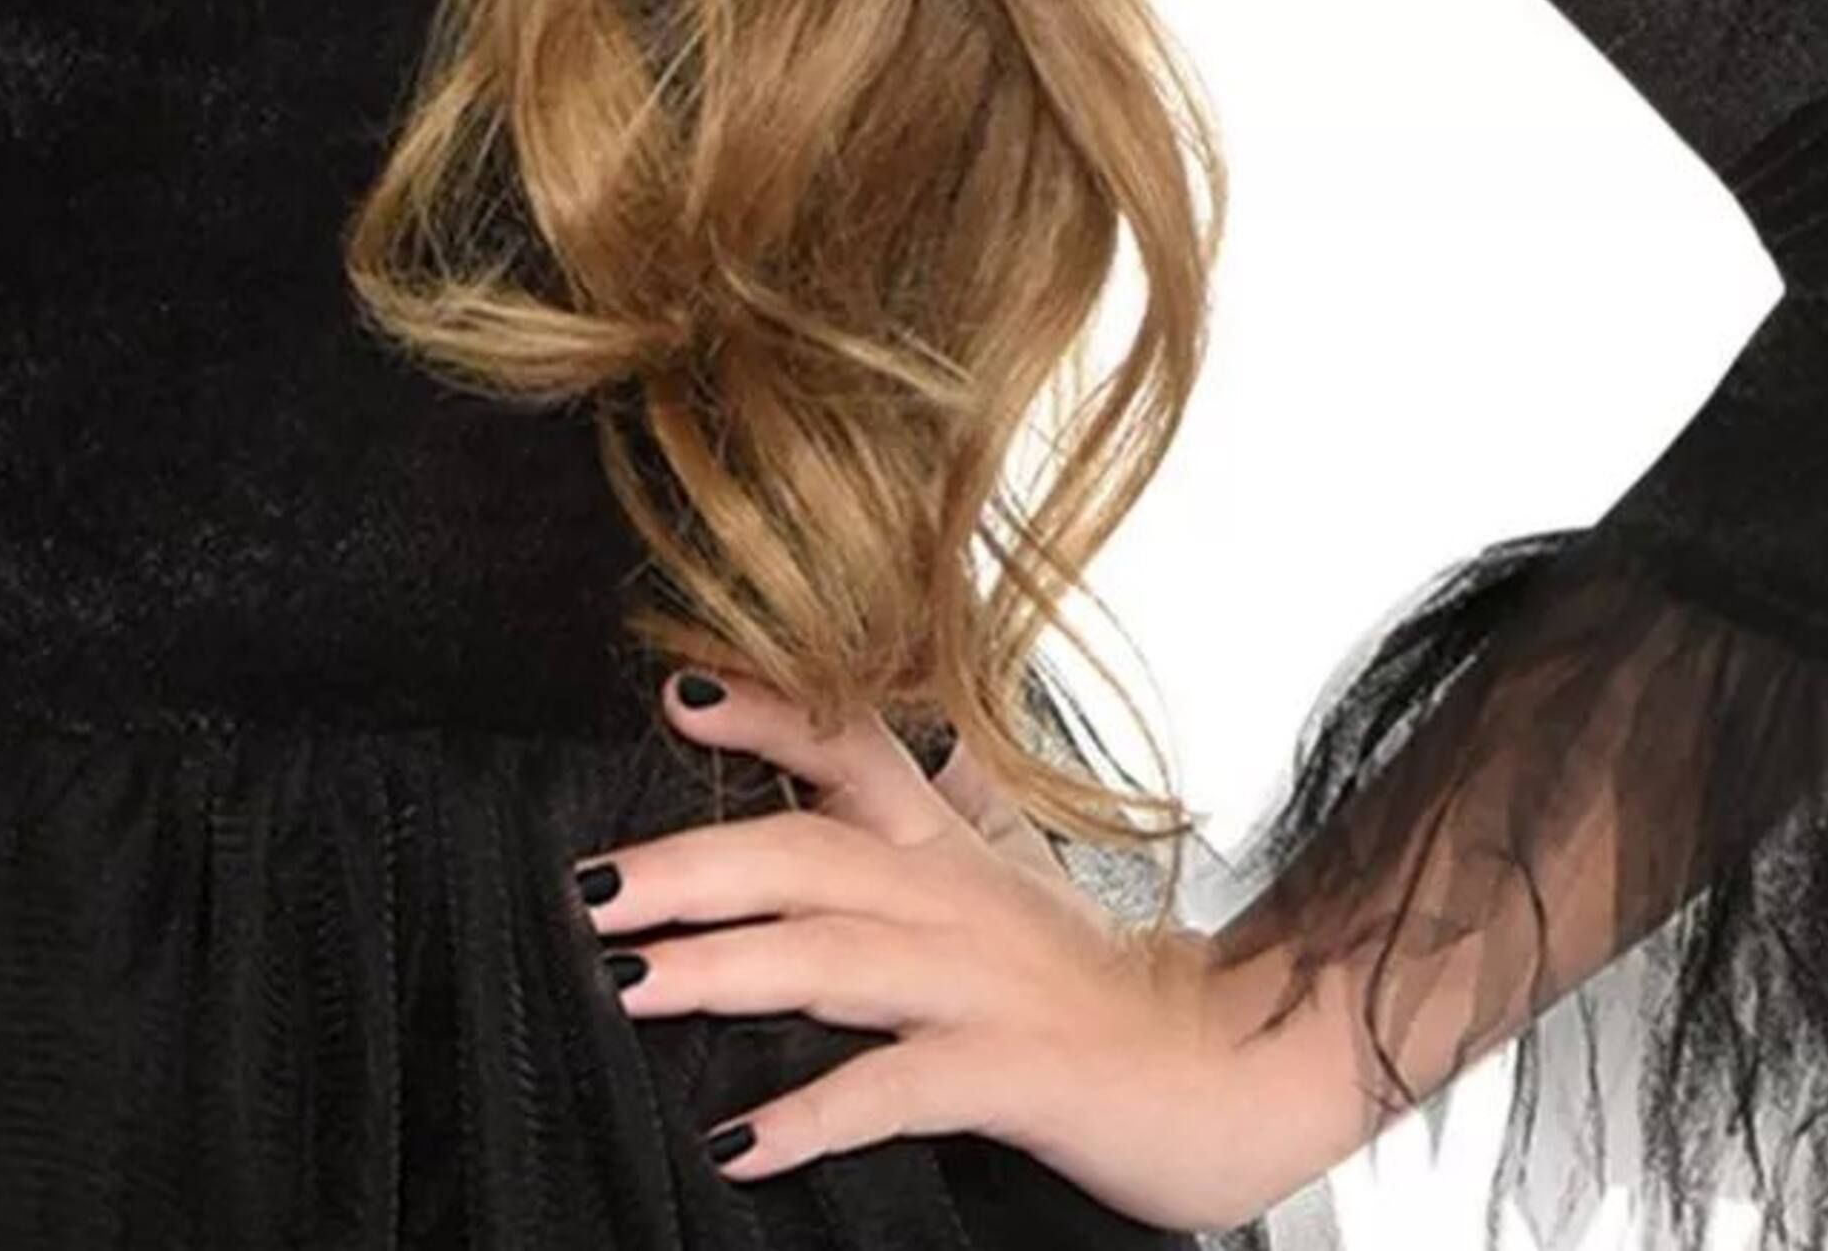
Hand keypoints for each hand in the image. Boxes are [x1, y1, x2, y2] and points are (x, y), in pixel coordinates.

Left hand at [565, 664, 1324, 1235]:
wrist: (1240, 1063)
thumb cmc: (1108, 978)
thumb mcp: (1015, 874)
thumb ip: (946, 810)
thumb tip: (881, 754)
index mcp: (948, 844)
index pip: (849, 746)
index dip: (763, 709)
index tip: (673, 688)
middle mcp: (954, 894)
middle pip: (804, 854)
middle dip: (687, 866)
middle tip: (586, 888)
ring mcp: (982, 981)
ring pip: (832, 957)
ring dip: (721, 971)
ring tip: (627, 987)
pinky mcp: (1014, 1071)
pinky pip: (896, 1088)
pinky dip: (813, 1112)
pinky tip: (738, 1138)